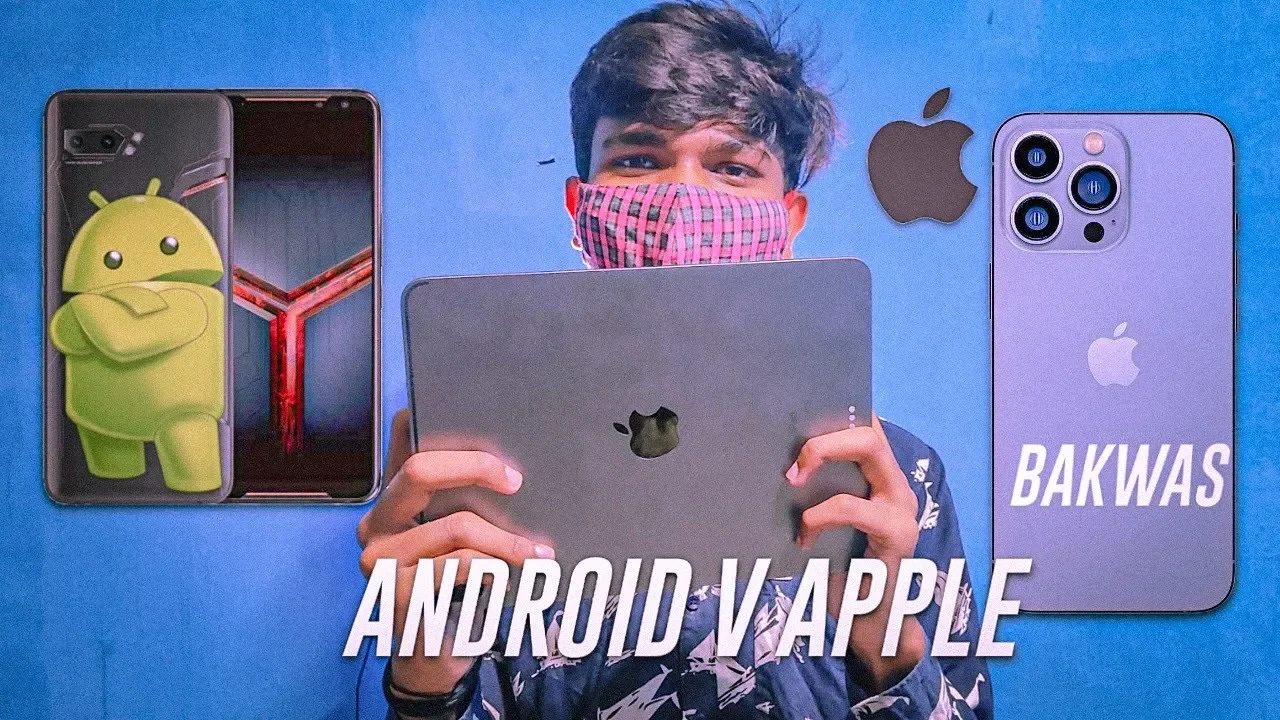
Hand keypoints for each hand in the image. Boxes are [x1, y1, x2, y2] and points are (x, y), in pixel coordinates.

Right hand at [357, 409, 552, 694]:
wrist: (431, 653)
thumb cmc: (448, 587)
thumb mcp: (454, 535)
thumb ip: (457, 494)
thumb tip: (481, 448)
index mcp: (388, 502)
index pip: (408, 447)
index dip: (442, 430)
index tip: (487, 431)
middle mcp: (373, 525)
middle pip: (421, 471)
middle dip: (477, 467)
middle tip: (517, 480)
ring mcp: (379, 560)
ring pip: (456, 526)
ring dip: (507, 540)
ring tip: (537, 553)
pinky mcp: (395, 593)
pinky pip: (459, 566)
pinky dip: (491, 569)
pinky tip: (503, 578)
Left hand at [787, 414, 924, 691]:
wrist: (871, 624)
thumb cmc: (838, 570)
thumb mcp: (820, 521)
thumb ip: (810, 491)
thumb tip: (766, 463)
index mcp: (879, 477)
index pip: (866, 425)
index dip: (836, 411)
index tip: (794, 412)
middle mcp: (895, 483)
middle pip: (869, 427)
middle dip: (825, 433)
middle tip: (791, 460)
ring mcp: (901, 506)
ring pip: (869, 449)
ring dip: (821, 455)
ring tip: (791, 480)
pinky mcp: (897, 533)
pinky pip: (851, 507)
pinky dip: (818, 516)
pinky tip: (802, 537)